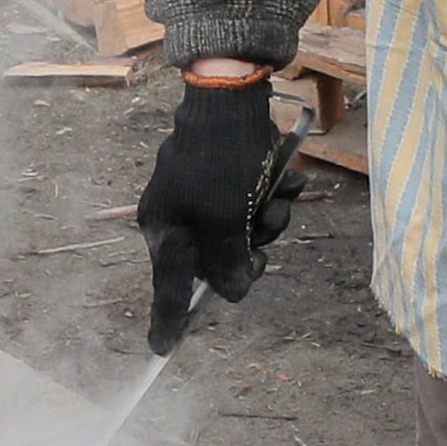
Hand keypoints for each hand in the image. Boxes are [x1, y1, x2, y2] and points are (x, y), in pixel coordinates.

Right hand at [135, 74, 298, 351]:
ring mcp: (200, 196)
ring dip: (269, 217)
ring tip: (278, 193)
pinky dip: (270, 194)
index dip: (169, 319)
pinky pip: (249, 203)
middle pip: (218, 259)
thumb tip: (233, 293)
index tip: (161, 350)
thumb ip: (230, 263)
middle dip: (253, 246)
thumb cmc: (222, 162)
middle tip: (267, 239)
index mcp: (165, 229)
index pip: (168, 286)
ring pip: (241, 230)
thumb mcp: (229, 220)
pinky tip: (285, 176)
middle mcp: (176, 215)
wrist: (231, 95)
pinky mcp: (223, 177)